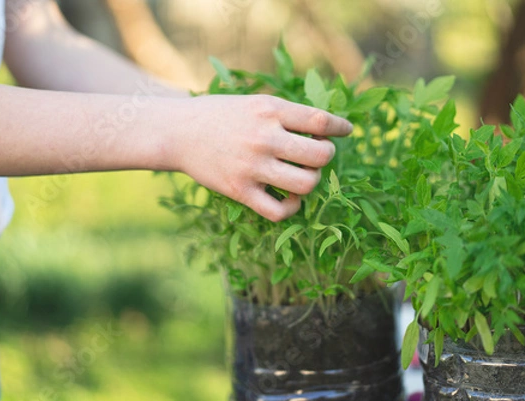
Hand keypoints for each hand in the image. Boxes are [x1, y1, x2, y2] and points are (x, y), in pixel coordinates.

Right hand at [169, 94, 352, 220]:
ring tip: (303, 175)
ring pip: (306, 184)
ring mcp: (252, 167)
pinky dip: (292, 207)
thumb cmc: (220, 115)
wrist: (178, 132)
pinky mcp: (240, 191)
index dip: (340, 127)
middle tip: (317, 154)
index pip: (320, 120)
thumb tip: (324, 128)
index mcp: (270, 110)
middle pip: (321, 155)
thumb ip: (285, 114)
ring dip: (312, 181)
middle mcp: (264, 138)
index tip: (346, 131)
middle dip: (327, 156)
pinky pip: (279, 211)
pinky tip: (289, 198)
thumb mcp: (254, 103)